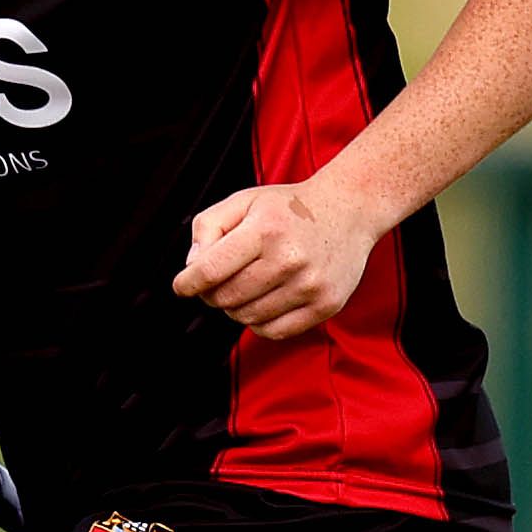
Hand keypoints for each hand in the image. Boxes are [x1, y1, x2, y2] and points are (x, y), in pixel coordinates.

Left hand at [174, 182, 381, 340]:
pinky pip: (274, 331)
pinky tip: (263, 301)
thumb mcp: (244, 200)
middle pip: (226, 298)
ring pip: (247, 317)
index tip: (182, 286)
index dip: (187, 283)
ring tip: (245, 286)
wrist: (349, 210)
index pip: (210, 271)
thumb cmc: (290, 208)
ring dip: (235, 307)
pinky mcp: (325, 305)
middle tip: (217, 281)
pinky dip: (259, 322)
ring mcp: (310, 285)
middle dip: (211, 293)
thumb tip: (192, 267)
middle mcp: (289, 259)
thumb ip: (208, 227)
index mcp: (265, 230)